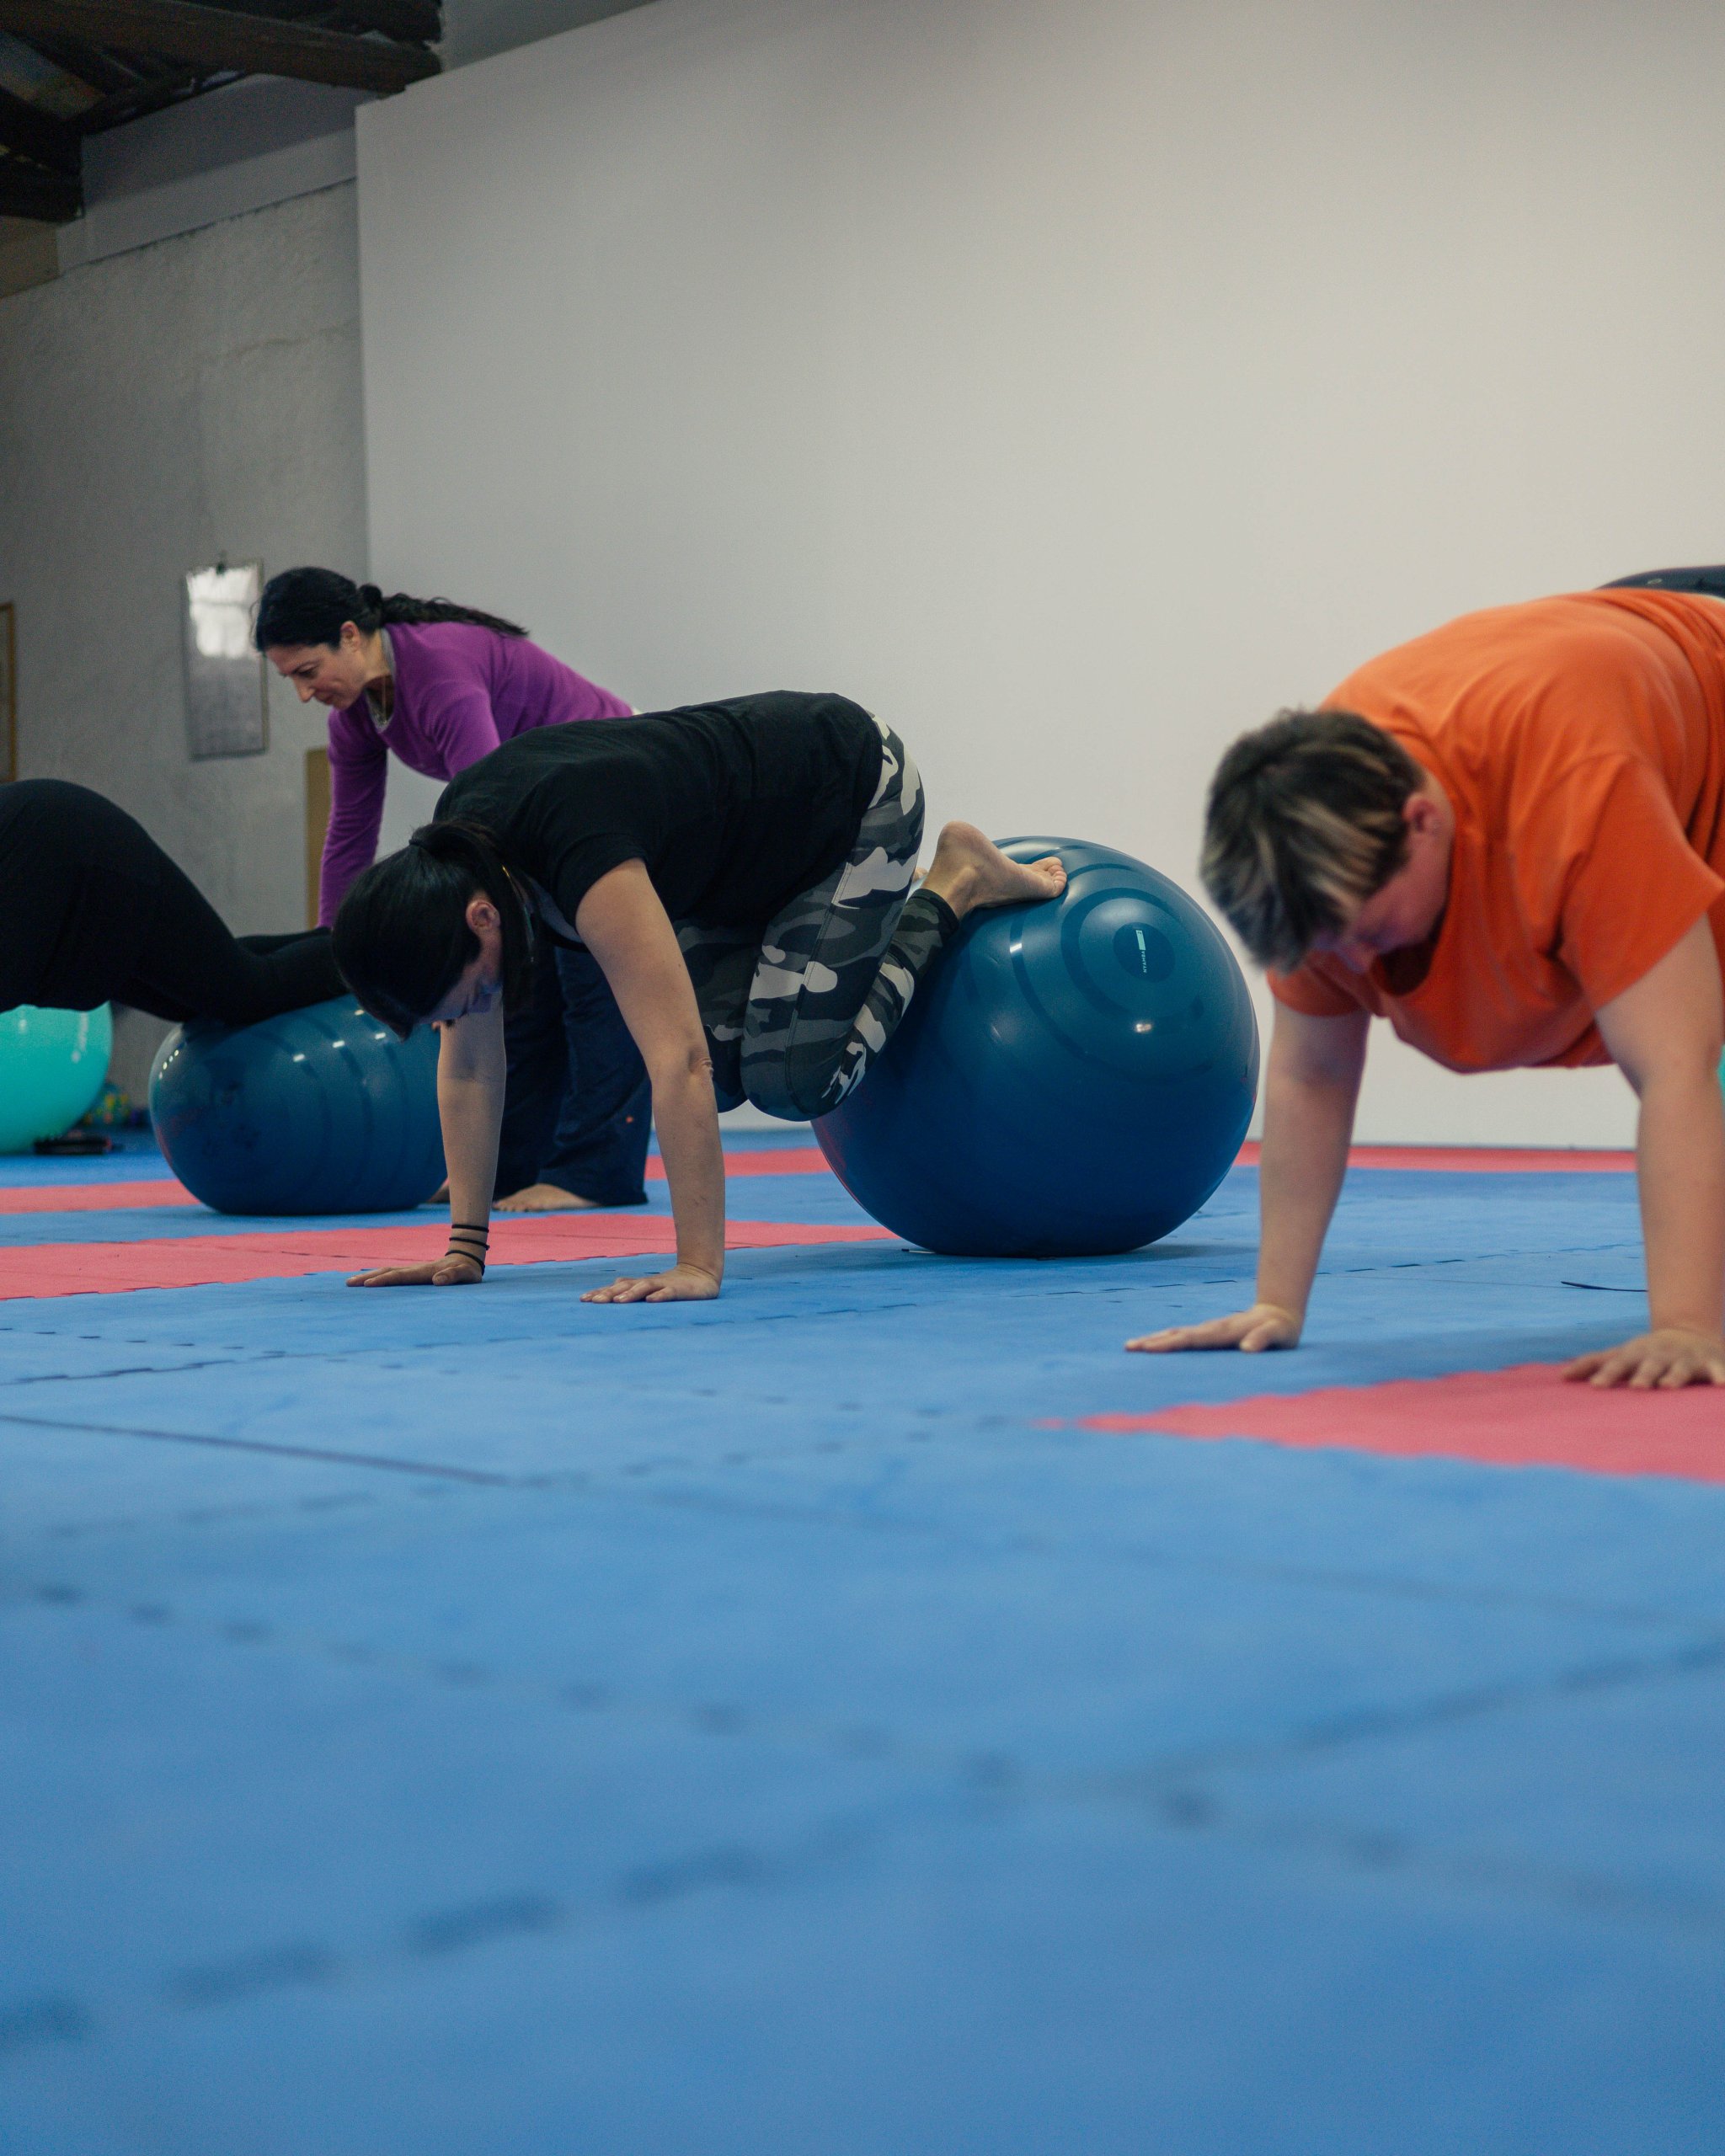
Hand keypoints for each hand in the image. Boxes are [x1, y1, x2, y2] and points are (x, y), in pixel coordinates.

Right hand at [346, 1255, 484, 1287]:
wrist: (465, 1257)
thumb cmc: (467, 1270)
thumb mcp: (466, 1275)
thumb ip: (454, 1276)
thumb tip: (437, 1281)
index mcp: (426, 1271)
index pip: (402, 1276)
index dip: (385, 1280)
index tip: (369, 1284)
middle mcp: (415, 1269)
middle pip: (388, 1272)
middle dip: (368, 1277)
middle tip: (349, 1283)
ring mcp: (412, 1270)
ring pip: (387, 1271)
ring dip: (369, 1276)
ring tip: (350, 1282)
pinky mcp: (411, 1273)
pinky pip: (392, 1274)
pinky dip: (377, 1277)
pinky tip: (366, 1282)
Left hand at [581, 1262, 720, 1305]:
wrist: (701, 1274)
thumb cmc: (671, 1284)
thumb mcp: (650, 1287)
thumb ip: (632, 1287)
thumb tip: (612, 1287)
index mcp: (639, 1284)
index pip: (616, 1288)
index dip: (600, 1292)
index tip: (583, 1299)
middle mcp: (648, 1283)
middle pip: (626, 1286)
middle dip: (610, 1293)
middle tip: (594, 1302)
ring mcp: (664, 1285)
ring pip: (644, 1288)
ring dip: (631, 1294)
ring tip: (618, 1301)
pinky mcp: (679, 1290)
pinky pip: (669, 1293)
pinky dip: (660, 1296)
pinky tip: (652, 1301)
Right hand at [1126, 1301, 1302, 1354]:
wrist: (1280, 1312)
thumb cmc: (1281, 1328)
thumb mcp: (1279, 1334)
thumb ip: (1263, 1339)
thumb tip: (1247, 1349)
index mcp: (1224, 1331)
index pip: (1192, 1339)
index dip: (1170, 1344)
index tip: (1149, 1348)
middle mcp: (1211, 1329)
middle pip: (1176, 1334)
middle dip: (1152, 1341)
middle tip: (1128, 1348)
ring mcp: (1209, 1330)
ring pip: (1176, 1333)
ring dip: (1154, 1340)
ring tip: (1131, 1346)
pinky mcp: (1209, 1335)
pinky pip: (1183, 1337)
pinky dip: (1165, 1341)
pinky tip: (1154, 1345)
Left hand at [1563, 1326, 1724, 1388]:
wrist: (1688, 1334)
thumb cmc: (1645, 1353)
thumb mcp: (1620, 1354)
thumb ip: (1593, 1364)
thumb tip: (1561, 1377)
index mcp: (1636, 1355)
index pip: (1618, 1365)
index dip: (1607, 1375)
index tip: (1595, 1387)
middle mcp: (1660, 1356)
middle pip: (1649, 1366)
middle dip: (1643, 1376)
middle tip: (1636, 1387)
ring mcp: (1685, 1359)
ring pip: (1680, 1369)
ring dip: (1674, 1377)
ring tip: (1669, 1387)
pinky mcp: (1710, 1364)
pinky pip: (1717, 1371)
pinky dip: (1720, 1376)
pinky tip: (1721, 1386)